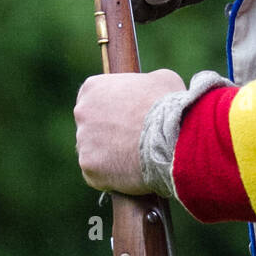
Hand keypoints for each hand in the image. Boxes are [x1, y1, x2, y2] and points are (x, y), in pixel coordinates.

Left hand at [75, 69, 185, 193]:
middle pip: (90, 126)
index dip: (112, 109)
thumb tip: (149, 92)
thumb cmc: (169, 105)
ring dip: (110, 155)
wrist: (173, 137)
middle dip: (108, 133)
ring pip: (94, 151)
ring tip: (137, 158)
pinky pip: (98, 174)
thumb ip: (145, 84)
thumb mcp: (162, 80)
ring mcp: (83, 142)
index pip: (94, 99)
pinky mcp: (89, 168)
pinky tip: (132, 172)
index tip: (126, 118)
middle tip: (132, 140)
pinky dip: (112, 176)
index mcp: (93, 88)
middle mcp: (82, 112)